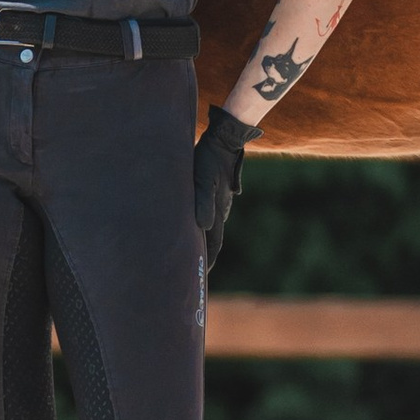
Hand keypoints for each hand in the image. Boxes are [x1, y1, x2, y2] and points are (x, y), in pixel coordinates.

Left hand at [192, 106, 254, 268]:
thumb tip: (203, 226)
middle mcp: (220, 211)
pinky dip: (204, 229)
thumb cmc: (209, 159)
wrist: (225, 141)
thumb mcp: (202, 179)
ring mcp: (220, 203)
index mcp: (217, 212)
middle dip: (205, 258)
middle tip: (195, 274)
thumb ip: (202, 202)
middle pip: (213, 241)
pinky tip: (198, 230)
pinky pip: (210, 217)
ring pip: (212, 229)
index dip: (207, 261)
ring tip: (194, 256)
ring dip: (204, 244)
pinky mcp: (217, 195)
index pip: (213, 244)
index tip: (200, 279)